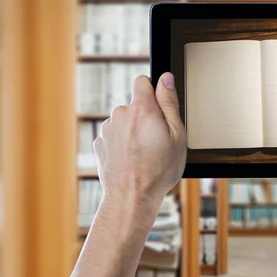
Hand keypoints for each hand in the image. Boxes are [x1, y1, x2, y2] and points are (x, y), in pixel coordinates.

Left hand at [94, 73, 185, 204]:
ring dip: (133, 132)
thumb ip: (169, 103)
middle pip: (134, 105)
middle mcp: (120, 115)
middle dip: (145, 117)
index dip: (153, 92)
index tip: (160, 109)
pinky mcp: (100, 143)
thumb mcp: (176, 136)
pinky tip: (132, 160)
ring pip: (123, 121)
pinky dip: (122, 144)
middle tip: (157, 141)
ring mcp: (107, 129)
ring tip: (144, 154)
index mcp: (142, 109)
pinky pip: (114, 136)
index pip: (143, 81)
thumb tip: (166, 79)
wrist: (132, 197)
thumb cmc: (158, 170)